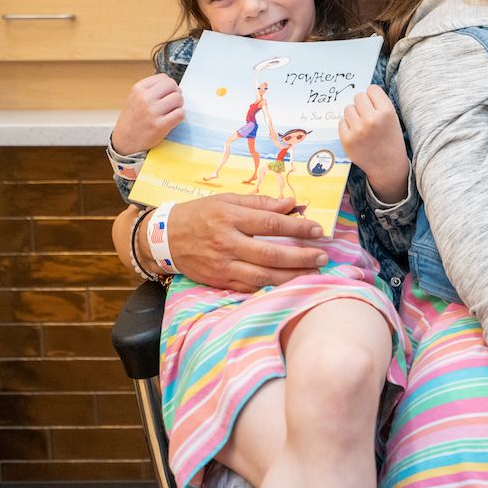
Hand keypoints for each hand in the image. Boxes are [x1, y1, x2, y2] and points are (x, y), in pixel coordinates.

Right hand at [112, 74, 183, 154]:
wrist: (125, 141)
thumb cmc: (133, 120)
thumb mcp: (135, 98)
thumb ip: (152, 90)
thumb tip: (174, 87)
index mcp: (138, 89)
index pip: (164, 78)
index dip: (169, 86)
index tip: (165, 94)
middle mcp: (145, 98)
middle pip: (173, 86)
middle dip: (175, 93)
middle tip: (171, 103)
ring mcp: (152, 112)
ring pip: (178, 99)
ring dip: (178, 106)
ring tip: (170, 112)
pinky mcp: (160, 126)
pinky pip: (180, 114)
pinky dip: (179, 116)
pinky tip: (171, 120)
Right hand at [165, 194, 328, 289]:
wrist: (165, 239)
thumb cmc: (200, 214)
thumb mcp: (226, 200)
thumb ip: (260, 203)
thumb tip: (291, 204)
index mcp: (229, 217)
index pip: (270, 223)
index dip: (296, 227)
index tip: (317, 230)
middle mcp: (226, 242)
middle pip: (270, 252)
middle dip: (300, 256)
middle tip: (322, 256)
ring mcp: (223, 265)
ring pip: (263, 275)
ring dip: (292, 276)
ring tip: (314, 273)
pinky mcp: (220, 281)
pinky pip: (250, 287)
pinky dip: (271, 287)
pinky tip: (289, 285)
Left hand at [339, 85, 409, 202]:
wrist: (388, 166)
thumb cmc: (390, 139)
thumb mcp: (392, 118)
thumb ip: (378, 104)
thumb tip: (359, 93)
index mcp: (386, 112)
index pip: (372, 89)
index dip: (373, 97)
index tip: (375, 105)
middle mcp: (372, 119)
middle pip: (358, 96)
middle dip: (362, 105)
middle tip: (368, 116)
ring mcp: (358, 130)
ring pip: (348, 108)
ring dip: (354, 115)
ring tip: (363, 126)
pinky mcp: (347, 140)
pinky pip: (341, 122)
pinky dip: (347, 126)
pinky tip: (357, 134)